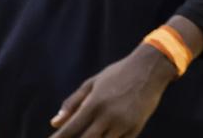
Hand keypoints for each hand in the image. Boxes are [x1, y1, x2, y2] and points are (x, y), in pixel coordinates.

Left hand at [48, 44, 177, 137]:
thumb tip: (54, 122)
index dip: (60, 137)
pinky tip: (100, 137)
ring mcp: (124, 125)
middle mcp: (109, 117)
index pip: (72, 127)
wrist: (148, 71)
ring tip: (81, 137)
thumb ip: (72, 104)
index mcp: (94, 103)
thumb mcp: (91, 84)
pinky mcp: (136, 130)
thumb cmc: (115, 75)